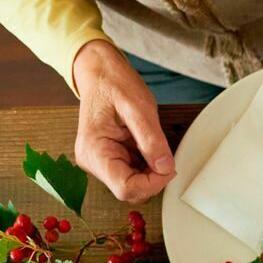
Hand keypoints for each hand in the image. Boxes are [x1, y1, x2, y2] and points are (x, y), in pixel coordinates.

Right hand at [70, 40, 174, 201]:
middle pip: (131, 190)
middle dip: (154, 179)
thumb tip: (166, 168)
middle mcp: (93, 161)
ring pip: (134, 184)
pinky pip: (134, 173)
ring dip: (151, 171)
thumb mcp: (138, 108)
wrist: (99, 72)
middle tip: (164, 154)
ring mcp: (100, 162)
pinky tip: (147, 145)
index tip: (169, 166)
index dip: (153, 183)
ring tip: (151, 143)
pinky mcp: (109, 158)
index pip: (126, 188)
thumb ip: (152, 140)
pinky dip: (147, 165)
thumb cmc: (114, 85)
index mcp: (94, 151)